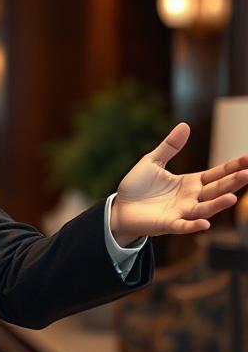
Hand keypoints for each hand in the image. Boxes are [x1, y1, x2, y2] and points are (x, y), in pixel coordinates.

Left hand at [111, 122, 247, 244]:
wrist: (120, 208)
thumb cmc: (137, 186)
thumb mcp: (152, 161)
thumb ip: (170, 146)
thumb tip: (186, 125)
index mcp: (190, 182)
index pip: (216, 174)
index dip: (232, 167)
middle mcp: (191, 198)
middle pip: (216, 190)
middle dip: (232, 183)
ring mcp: (181, 212)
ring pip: (204, 208)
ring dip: (218, 204)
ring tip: (232, 197)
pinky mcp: (168, 224)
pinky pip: (183, 226)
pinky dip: (194, 225)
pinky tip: (205, 223)